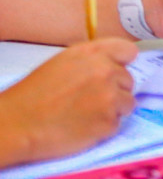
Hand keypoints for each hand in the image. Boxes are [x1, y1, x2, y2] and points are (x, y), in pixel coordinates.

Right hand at [0, 39, 137, 165]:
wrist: (19, 124)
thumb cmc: (35, 93)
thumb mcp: (63, 63)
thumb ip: (92, 60)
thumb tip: (115, 64)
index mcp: (93, 53)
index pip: (128, 51)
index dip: (121, 63)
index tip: (113, 73)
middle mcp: (106, 71)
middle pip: (128, 80)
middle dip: (114, 90)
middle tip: (89, 99)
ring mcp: (110, 98)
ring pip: (127, 103)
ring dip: (112, 109)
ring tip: (86, 114)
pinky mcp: (108, 123)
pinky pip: (116, 124)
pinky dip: (103, 128)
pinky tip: (83, 126)